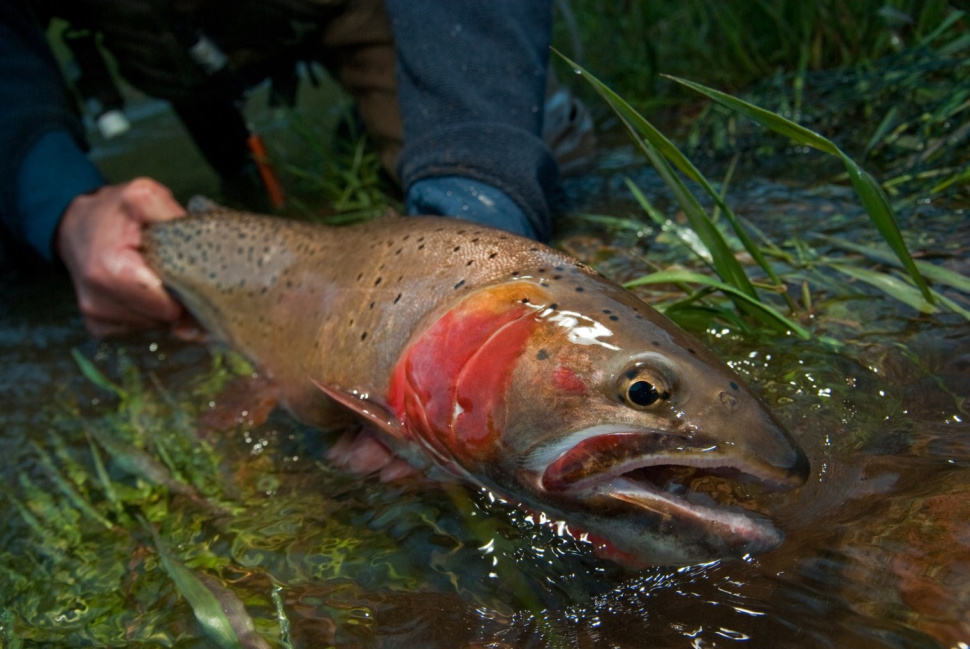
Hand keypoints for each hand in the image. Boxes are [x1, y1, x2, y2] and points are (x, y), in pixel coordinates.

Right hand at [56, 178, 185, 336]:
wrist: (74, 224)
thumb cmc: (113, 211)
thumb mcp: (144, 196)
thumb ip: (172, 216)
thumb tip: (205, 247)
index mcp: (111, 271)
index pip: (167, 306)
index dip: (187, 292)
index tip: (192, 274)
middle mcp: (98, 302)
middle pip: (162, 318)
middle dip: (177, 299)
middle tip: (175, 271)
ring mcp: (96, 317)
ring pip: (153, 325)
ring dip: (162, 306)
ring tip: (156, 276)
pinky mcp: (97, 325)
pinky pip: (139, 329)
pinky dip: (148, 313)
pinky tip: (144, 290)